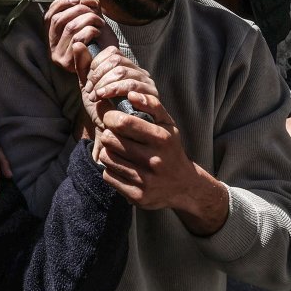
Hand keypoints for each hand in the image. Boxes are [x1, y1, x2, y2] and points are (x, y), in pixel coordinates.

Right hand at [45, 0, 120, 74]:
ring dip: (88, 19)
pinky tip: (98, 32)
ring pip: (69, 28)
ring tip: (99, 22)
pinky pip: (77, 39)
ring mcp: (56, 55)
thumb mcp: (91, 23)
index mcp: (51, 36)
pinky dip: (89, 31)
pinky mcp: (66, 62)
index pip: (48, 16)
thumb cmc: (100, 44)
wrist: (107, 67)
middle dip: (79, 10)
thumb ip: (87, 9)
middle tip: (94, 12)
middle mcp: (50, 47)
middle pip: (59, 19)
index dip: (61, 3)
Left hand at [74, 43, 157, 137]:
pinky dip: (114, 89)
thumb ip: (82, 66)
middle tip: (90, 92)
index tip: (87, 82)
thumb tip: (77, 43)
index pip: (112, 53)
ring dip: (104, 84)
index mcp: (126, 66)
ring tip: (96, 96)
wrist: (110, 132)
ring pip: (122, 72)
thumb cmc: (100, 109)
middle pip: (116, 61)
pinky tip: (104, 97)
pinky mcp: (150, 95)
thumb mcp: (88, 86)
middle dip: (99, 76)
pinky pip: (132, 86)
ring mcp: (146, 82)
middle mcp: (138, 71)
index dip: (96, 65)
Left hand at [95, 92, 229, 235]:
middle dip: (108, 134)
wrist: (185, 186)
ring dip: (108, 151)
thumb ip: (151, 105)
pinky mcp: (137, 196)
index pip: (122, 122)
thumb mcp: (168, 124)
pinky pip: (108, 176)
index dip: (109, 116)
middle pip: (110, 139)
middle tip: (114, 135)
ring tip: (118, 151)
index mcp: (162, 138)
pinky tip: (122, 167)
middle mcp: (155, 160)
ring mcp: (146, 180)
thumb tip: (130, 94)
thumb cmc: (171, 148)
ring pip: (106, 157)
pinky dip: (110, 169)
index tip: (111, 117)